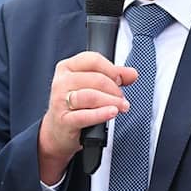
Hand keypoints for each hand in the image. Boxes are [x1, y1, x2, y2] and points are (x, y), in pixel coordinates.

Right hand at [39, 51, 136, 183]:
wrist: (59, 131)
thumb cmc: (76, 106)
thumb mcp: (91, 86)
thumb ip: (113, 76)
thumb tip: (131, 74)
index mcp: (67, 67)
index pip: (93, 60)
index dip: (111, 69)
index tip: (120, 79)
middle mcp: (61, 82)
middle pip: (95, 79)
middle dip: (114, 89)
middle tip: (122, 98)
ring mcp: (60, 101)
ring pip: (90, 96)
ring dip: (111, 101)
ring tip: (121, 107)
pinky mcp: (63, 120)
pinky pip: (85, 115)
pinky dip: (101, 114)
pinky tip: (112, 112)